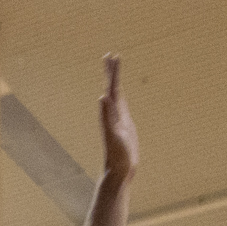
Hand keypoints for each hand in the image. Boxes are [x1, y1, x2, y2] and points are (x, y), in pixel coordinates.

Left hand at [96, 53, 136, 181]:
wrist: (118, 171)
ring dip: (115, 82)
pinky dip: (122, 97)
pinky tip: (121, 94)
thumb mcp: (112, 134)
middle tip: (111, 55)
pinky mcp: (124, 125)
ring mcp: (118, 119)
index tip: (112, 56)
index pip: (111, 87)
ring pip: (117, 95)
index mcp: (110, 113)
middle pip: (112, 87)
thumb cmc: (116, 156)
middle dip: (112, 71)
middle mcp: (112, 114)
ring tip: (115, 69)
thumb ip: (106, 116)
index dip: (112, 72)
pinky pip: (123, 106)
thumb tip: (102, 97)